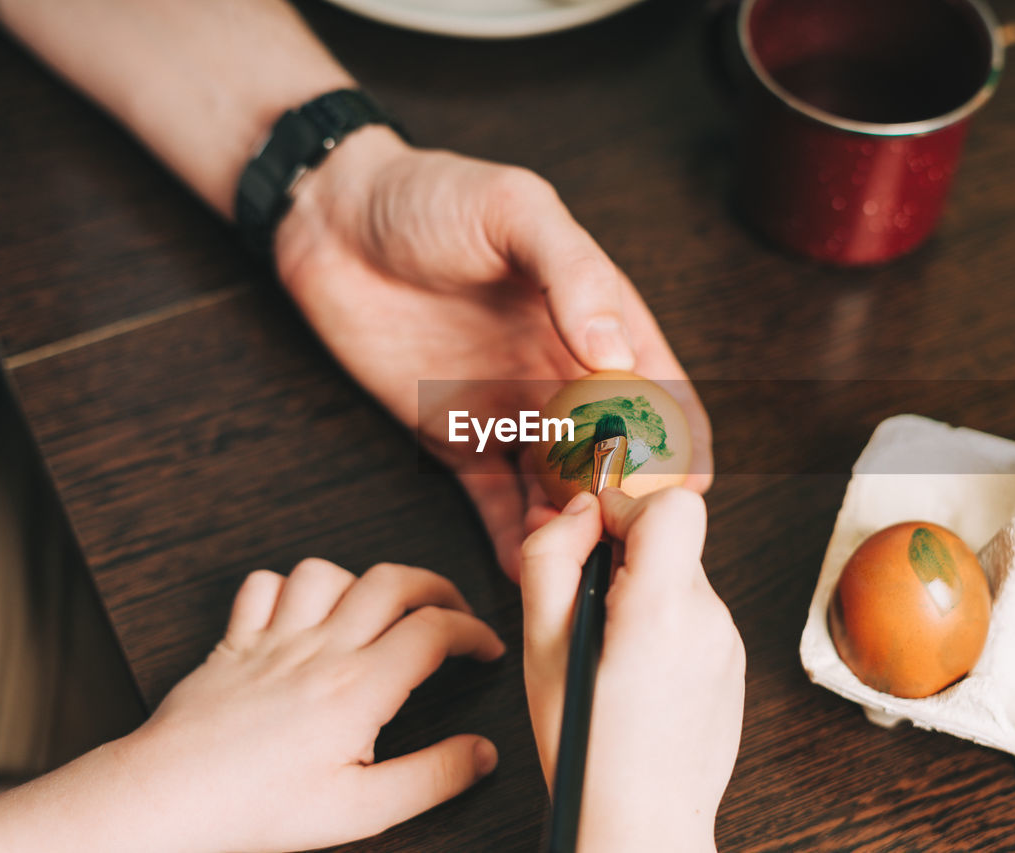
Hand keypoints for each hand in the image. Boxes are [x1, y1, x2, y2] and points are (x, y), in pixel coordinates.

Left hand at [120, 560, 502, 852]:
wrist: (168, 799)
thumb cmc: (257, 808)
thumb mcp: (361, 810)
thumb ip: (432, 778)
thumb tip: (481, 754)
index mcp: (359, 689)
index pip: (435, 630)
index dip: (474, 631)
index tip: (485, 648)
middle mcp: (321, 651)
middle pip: (394, 581)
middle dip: (436, 586)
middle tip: (450, 609)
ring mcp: (275, 639)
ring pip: (330, 572)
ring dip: (362, 581)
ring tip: (377, 609)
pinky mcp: (235, 642)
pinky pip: (264, 586)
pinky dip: (290, 588)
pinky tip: (303, 613)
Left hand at [274, 127, 712, 580]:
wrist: (330, 220)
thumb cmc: (429, 196)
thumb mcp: (516, 211)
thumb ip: (574, 275)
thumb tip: (617, 353)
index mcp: (595, 320)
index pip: (659, 390)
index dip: (679, 441)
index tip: (684, 488)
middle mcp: (563, 374)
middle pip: (617, 454)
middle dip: (628, 503)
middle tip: (627, 546)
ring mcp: (512, 411)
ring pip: (561, 488)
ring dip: (574, 529)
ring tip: (580, 570)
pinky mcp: (456, 439)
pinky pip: (493, 501)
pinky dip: (513, 540)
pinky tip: (527, 573)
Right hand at [520, 488, 744, 852]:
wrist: (643, 824)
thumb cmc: (588, 746)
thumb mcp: (542, 646)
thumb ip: (551, 558)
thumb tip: (580, 510)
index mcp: (664, 608)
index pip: (674, 506)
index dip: (627, 509)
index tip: (594, 543)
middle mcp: (710, 619)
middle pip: (673, 542)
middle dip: (626, 559)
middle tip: (589, 612)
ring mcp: (730, 644)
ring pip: (681, 580)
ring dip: (643, 597)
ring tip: (611, 656)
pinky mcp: (733, 665)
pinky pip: (696, 618)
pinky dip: (664, 628)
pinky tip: (637, 677)